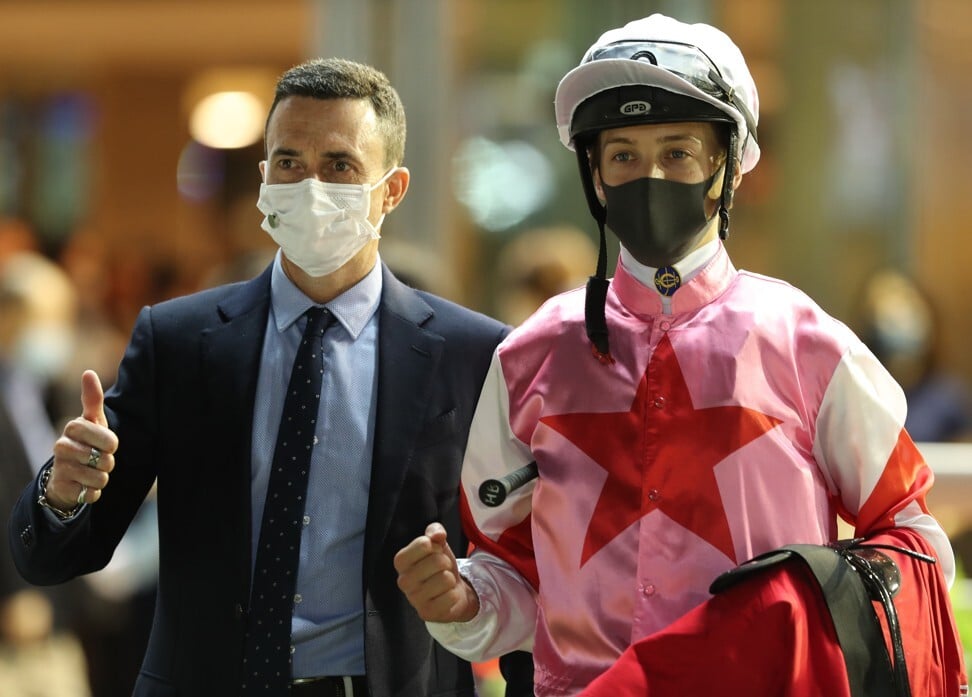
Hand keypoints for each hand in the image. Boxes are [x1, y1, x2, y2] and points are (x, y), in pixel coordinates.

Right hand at [46, 370, 118, 510]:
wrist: (66, 474)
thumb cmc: (86, 443)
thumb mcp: (92, 421)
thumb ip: (92, 399)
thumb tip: (88, 372)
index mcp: (72, 428)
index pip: (107, 437)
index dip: (111, 443)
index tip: (108, 444)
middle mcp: (61, 446)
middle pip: (105, 459)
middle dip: (109, 462)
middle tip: (99, 459)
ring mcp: (61, 468)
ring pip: (100, 477)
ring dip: (102, 478)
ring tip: (91, 472)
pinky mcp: (63, 488)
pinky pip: (92, 494)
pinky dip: (93, 492)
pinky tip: (84, 485)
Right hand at [394, 522, 479, 622]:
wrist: (450, 591)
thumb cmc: (440, 566)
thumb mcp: (437, 544)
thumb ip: (435, 532)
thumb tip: (437, 535)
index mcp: (401, 561)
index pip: (424, 544)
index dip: (436, 545)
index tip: (435, 552)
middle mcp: (403, 580)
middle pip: (438, 561)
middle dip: (446, 563)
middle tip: (442, 570)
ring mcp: (414, 598)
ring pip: (446, 579)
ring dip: (450, 580)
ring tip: (444, 583)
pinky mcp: (426, 613)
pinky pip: (451, 596)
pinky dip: (453, 595)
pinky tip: (446, 596)